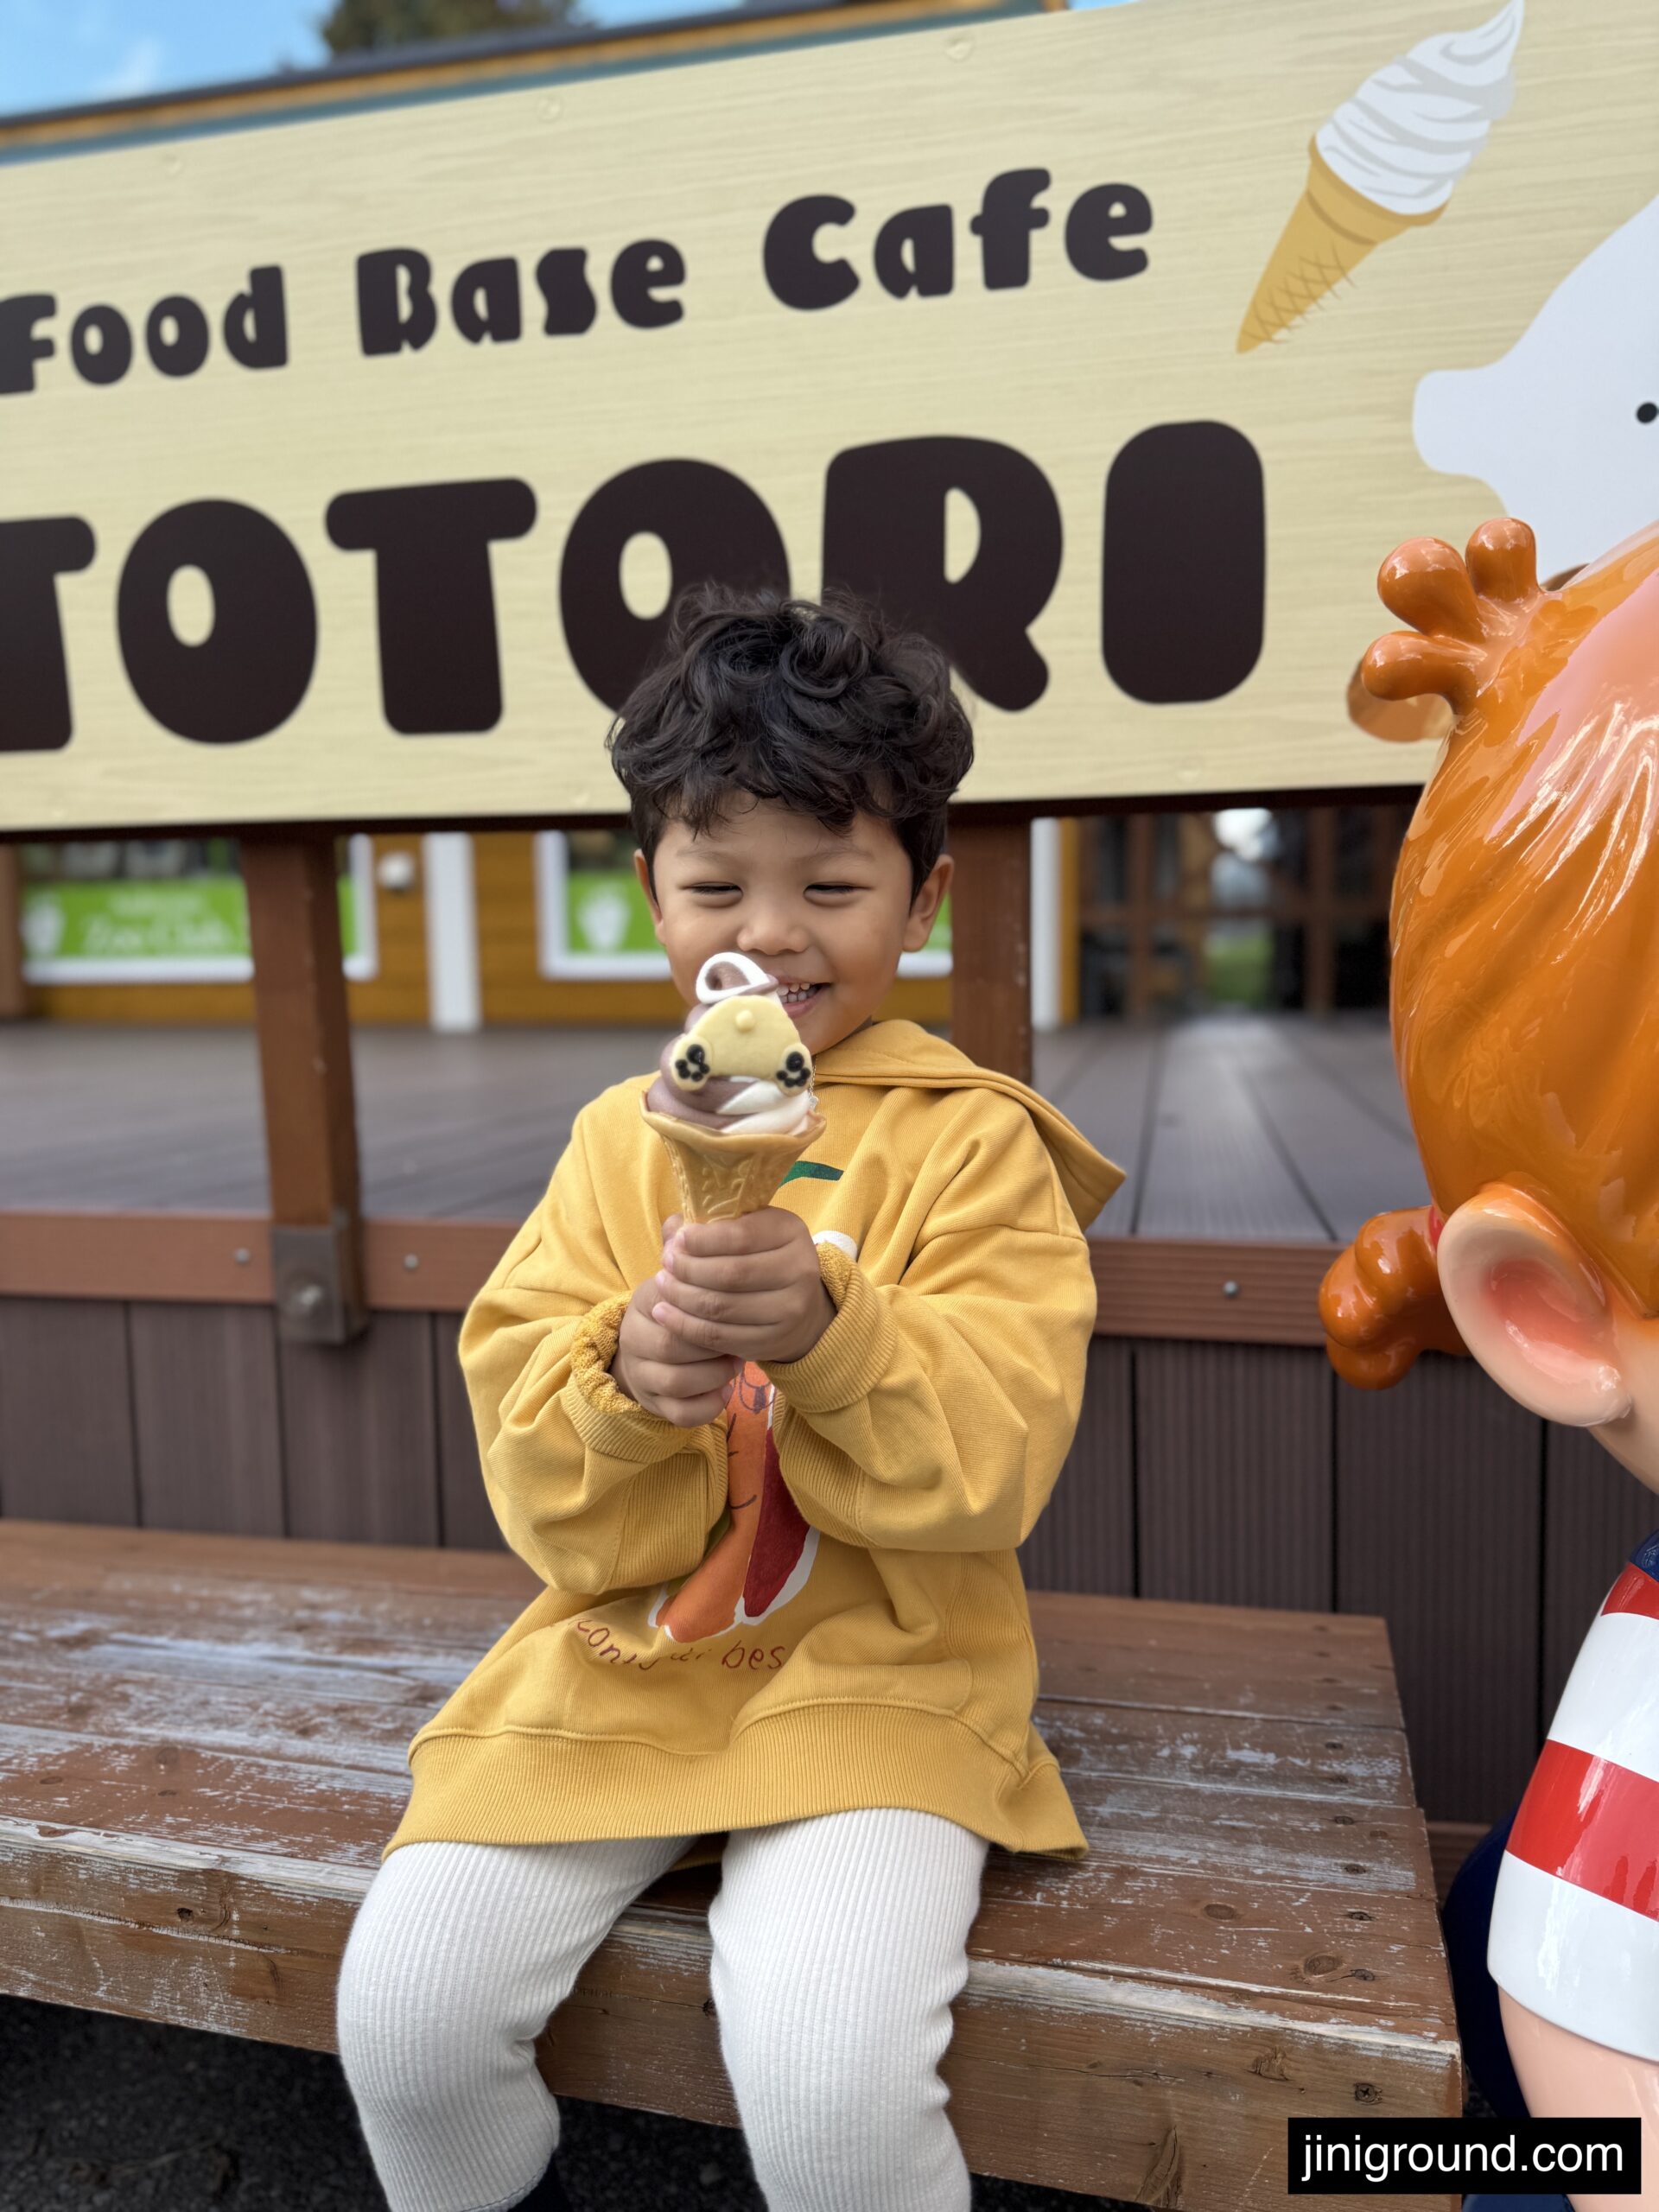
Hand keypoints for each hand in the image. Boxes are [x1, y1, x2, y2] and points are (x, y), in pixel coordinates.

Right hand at [610, 1215, 740, 1426]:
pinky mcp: (654, 1404)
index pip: (671, 1302)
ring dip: (713, 1374)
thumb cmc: (681, 1302)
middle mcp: (635, 1337)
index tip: (738, 1301)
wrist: (651, 1347)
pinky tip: (724, 1393)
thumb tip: (684, 1219)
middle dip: (712, 1343)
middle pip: (671, 1344)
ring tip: (735, 1363)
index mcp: (644, 1299)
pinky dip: (706, 1406)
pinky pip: (680, 1413)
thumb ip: (686, 1245)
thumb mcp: (683, 1270)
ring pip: (676, 1382)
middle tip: (741, 1338)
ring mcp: (642, 1373)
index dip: (708, 1305)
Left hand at [651, 1206, 836, 1368]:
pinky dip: (685, 1326)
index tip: (677, 1240)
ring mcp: (789, 1310)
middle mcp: (799, 1270)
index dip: (703, 1240)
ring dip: (681, 1297)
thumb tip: (673, 1230)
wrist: (798, 1305)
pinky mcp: (772, 1341)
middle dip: (688, 1269)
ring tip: (661, 1285)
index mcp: (791, 1232)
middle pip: (730, 1273)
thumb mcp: (746, 1229)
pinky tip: (665, 1314)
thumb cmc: (760, 1257)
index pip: (741, 1236)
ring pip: (721, 1307)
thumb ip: (710, 1225)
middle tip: (665, 1264)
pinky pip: (718, 1337)